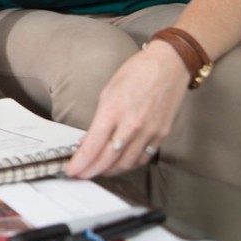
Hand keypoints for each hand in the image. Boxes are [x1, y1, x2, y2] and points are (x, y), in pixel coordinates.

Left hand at [65, 41, 185, 177]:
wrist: (169, 65)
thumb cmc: (137, 72)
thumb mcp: (108, 92)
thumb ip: (99, 119)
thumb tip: (89, 139)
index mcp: (113, 111)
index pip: (93, 146)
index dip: (80, 163)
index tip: (71, 170)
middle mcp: (132, 125)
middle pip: (108, 159)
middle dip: (91, 171)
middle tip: (81, 174)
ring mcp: (149, 132)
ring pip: (126, 163)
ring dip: (109, 171)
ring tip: (98, 170)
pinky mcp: (161, 135)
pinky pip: (143, 157)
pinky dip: (129, 164)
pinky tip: (120, 163)